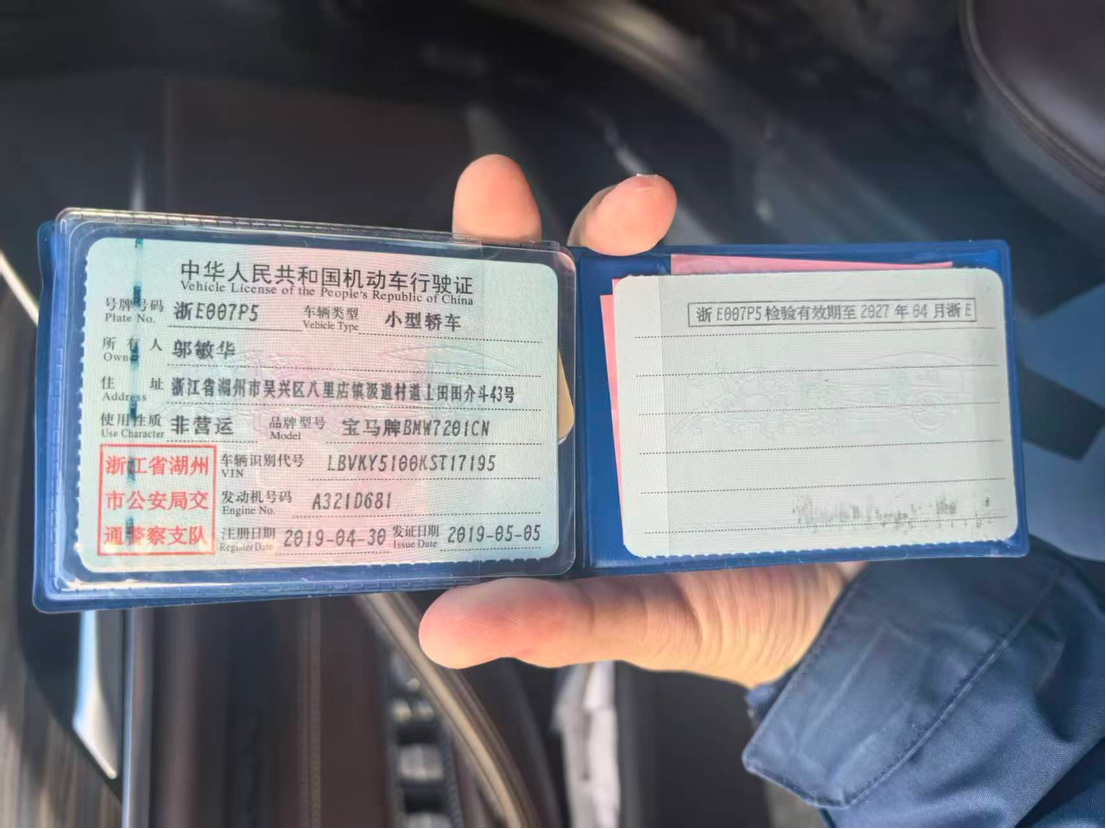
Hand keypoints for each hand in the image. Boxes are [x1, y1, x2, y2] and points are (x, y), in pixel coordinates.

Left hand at [419, 154, 860, 686]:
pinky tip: (715, 247)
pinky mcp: (736, 352)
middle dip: (513, 243)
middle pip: (538, 311)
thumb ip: (554, 623)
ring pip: (621, 282)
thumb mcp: (639, 625)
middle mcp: (596, 407)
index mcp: (551, 466)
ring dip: (615, 231)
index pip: (479, 389)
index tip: (420, 281)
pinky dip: (713, 259)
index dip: (441, 332)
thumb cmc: (734, 619)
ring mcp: (663, 372)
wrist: (863, 602)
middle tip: (497, 193)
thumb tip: (446, 632)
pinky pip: (716, 293)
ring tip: (636, 210)